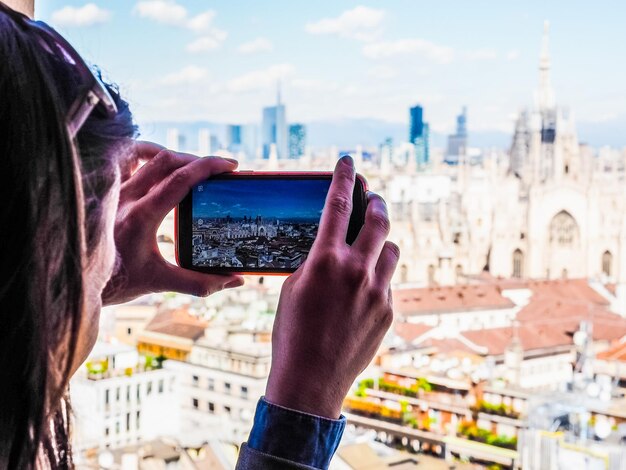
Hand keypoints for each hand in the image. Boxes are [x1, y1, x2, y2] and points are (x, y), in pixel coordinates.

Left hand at [102, 141, 243, 304]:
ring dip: (177, 157)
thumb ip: (199, 282)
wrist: (78, 280)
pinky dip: (148, 156)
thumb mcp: (160, 282)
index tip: (230, 166)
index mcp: (142, 216)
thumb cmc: (116, 282)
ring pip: (148, 157)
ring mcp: (115, 192)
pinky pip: (128, 161)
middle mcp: (126, 197)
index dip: (208, 166)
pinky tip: (162, 164)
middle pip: (167, 161)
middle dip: (198, 160)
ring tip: (195, 167)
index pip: (180, 179)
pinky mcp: (109, 193)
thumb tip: (234, 280)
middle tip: (219, 169)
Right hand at [265, 156, 398, 418]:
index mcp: (325, 260)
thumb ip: (316, 261)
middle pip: (378, 220)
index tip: (349, 162)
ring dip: (381, 243)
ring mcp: (377, 292)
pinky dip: (377, 279)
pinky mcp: (388, 312)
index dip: (344, 178)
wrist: (310, 381)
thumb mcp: (294, 287)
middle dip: (376, 203)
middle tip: (373, 200)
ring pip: (391, 250)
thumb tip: (331, 246)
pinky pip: (388, 283)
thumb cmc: (291, 333)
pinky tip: (361, 294)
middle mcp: (356, 271)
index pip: (337, 205)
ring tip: (369, 250)